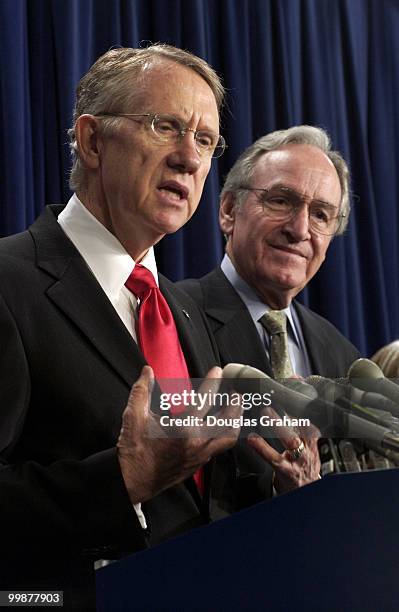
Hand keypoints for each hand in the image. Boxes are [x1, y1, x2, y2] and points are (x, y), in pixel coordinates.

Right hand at [117, 365, 241, 503]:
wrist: (132, 480)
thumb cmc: (134, 450)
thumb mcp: (134, 416)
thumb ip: (142, 390)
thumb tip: (147, 371)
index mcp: (182, 428)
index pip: (204, 400)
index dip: (212, 382)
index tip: (217, 371)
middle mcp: (196, 442)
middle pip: (226, 421)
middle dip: (234, 404)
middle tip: (235, 392)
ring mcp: (199, 455)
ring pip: (228, 438)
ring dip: (234, 422)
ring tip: (236, 410)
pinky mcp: (198, 464)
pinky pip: (218, 448)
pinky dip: (223, 436)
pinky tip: (220, 429)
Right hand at [247, 407, 320, 493]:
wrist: (310, 488)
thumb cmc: (291, 482)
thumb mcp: (277, 475)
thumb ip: (269, 458)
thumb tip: (253, 442)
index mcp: (286, 471)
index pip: (272, 458)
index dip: (261, 447)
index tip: (251, 437)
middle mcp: (299, 462)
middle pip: (290, 441)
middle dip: (278, 425)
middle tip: (267, 413)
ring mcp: (310, 455)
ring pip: (305, 435)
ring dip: (294, 422)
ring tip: (284, 413)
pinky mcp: (317, 450)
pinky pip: (314, 434)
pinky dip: (306, 425)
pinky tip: (299, 420)